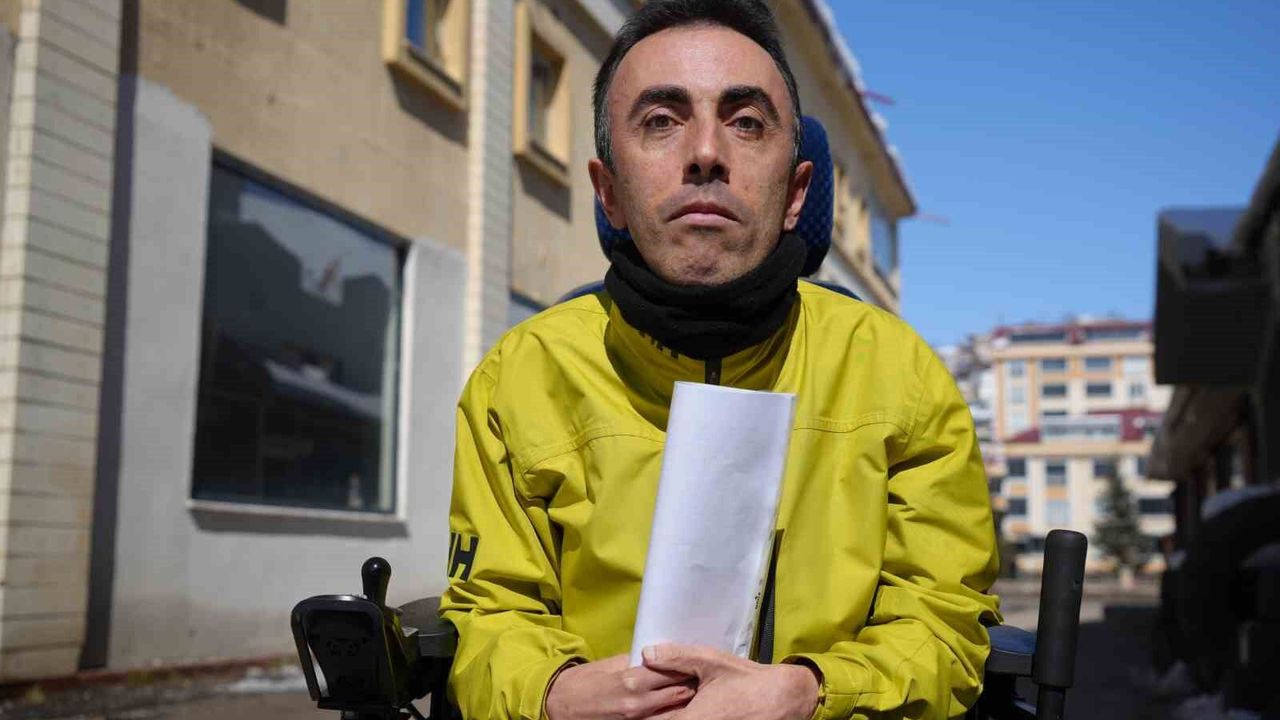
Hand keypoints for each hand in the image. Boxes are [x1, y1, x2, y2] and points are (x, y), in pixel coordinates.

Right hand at [545, 654, 695, 719]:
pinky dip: (667, 713)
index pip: (671, 671)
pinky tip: (672, 706)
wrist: (558, 705)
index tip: (696, 660)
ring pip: (672, 711)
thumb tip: (656, 658)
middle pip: (678, 693)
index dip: (686, 665)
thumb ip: (634, 662)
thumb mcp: (609, 664)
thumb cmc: (582, 681)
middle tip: (702, 675)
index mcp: (632, 680)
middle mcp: (638, 702)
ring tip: (693, 691)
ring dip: (682, 701)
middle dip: (690, 684)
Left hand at [641, 644, 819, 719]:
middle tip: (641, 706)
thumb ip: (677, 658)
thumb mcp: (711, 662)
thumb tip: (647, 654)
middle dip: (654, 713)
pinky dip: (685, 717)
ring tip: (662, 706)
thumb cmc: (745, 680)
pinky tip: (687, 708)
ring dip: (669, 715)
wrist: (783, 699)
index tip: (631, 705)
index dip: (639, 713)